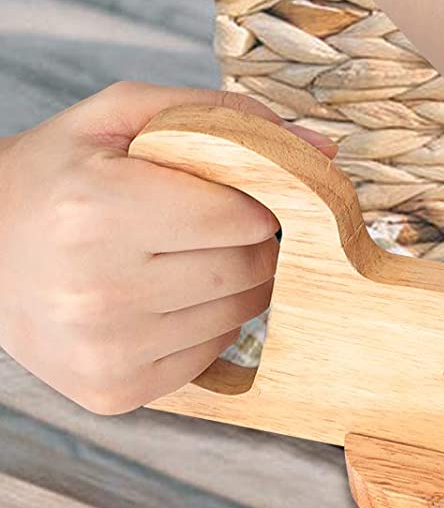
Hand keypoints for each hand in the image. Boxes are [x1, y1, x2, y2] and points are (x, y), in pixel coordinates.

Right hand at [0, 83, 333, 414]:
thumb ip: (224, 117)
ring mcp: (106, 349)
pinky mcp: (114, 390)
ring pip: (239, 314)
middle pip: (250, 268)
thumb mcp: (121, 117)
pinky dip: (205, 324)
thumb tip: (322, 150)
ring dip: (231, 284)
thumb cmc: (58, 176)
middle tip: (210, 226)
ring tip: (176, 259)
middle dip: (250, 243)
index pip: (244, 216)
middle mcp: (99, 290)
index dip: (251, 199)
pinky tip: (160, 299)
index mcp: (98, 213)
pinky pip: (211, 354)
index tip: (229, 193)